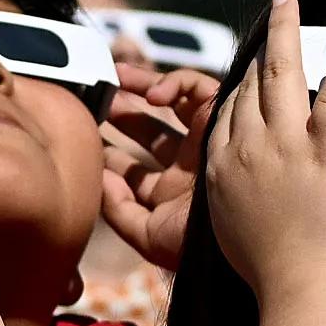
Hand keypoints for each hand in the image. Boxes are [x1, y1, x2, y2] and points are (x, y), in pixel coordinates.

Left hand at [98, 61, 223, 269]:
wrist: (243, 236)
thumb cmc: (199, 247)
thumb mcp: (148, 235)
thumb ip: (118, 210)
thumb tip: (99, 180)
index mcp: (171, 191)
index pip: (135, 167)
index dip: (109, 154)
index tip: (82, 137)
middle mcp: (188, 164)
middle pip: (151, 131)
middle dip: (121, 113)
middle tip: (95, 99)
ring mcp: (206, 140)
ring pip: (172, 103)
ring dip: (142, 87)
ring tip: (117, 78)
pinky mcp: (223, 115)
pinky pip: (198, 86)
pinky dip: (174, 82)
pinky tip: (153, 94)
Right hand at [205, 0, 325, 296]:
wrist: (302, 290)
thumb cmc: (272, 273)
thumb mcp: (233, 231)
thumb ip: (234, 199)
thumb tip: (241, 189)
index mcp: (220, 168)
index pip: (227, 111)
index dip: (241, 83)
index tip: (253, 66)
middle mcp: (246, 149)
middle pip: (249, 85)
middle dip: (261, 48)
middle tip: (275, 16)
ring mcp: (285, 148)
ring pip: (280, 76)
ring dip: (286, 33)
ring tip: (289, 3)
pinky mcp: (325, 153)